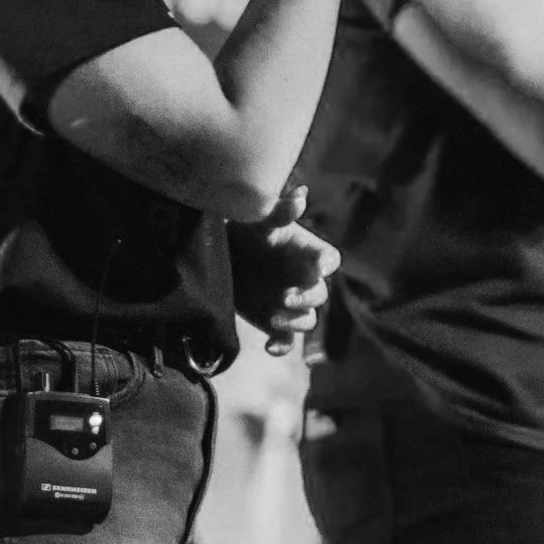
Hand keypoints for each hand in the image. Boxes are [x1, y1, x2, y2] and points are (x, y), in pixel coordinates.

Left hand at [237, 185, 341, 356]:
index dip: (325, 265)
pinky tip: (268, 348)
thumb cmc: (241, 228)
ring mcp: (288, 303)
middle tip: (285, 297)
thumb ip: (278, 210)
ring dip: (295, 321)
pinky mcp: (273, 322)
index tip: (317, 268)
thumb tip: (300, 195)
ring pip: (307, 319)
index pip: (328, 259)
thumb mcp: (257, 217)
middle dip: (307, 297)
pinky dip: (282, 346)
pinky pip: (286, 340)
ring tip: (273, 318)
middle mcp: (301, 279)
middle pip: (319, 294)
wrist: (215, 253)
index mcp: (304, 251)